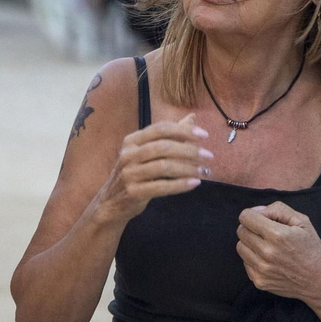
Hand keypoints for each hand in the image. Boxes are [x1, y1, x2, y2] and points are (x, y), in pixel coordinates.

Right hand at [95, 114, 213, 223]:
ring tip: (204, 171)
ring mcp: (129, 173)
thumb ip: (169, 136)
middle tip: (209, 156)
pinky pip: (161, 186)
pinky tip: (194, 183)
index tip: (205, 135)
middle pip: (163, 147)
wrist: (111, 203)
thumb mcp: (147, 152)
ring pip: (163, 166)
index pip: (160, 129)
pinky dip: (180, 184)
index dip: (183, 130)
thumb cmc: (134, 174)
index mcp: (132, 141)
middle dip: (189, 150)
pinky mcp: (133, 192)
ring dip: (188, 168)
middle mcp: (128, 154)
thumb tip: (192, 118)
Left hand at [236, 202, 320, 299]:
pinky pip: (245, 262)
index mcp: (277, 235)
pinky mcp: (259, 281)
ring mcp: (262, 269)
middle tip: (265, 232)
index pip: (246, 217)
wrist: (318, 279)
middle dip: (251, 227)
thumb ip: (278, 209)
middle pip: (241, 231)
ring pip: (240, 247)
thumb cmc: (310, 247)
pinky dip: (253, 258)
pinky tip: (268, 259)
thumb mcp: (302, 221)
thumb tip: (256, 211)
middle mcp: (267, 253)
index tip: (262, 219)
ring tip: (266, 245)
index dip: (253, 214)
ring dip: (250, 243)